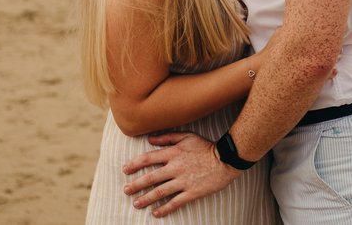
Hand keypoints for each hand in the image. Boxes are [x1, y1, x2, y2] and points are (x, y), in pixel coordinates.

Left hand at [122, 131, 240, 216]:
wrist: (226, 159)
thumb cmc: (206, 147)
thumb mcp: (187, 136)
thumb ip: (168, 137)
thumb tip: (149, 139)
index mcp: (173, 153)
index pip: (149, 158)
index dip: (135, 164)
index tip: (125, 170)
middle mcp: (176, 167)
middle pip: (151, 177)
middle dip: (136, 185)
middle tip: (126, 190)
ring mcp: (183, 181)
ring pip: (160, 192)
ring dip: (146, 198)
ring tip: (136, 204)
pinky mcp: (192, 192)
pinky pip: (175, 203)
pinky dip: (164, 209)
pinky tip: (156, 213)